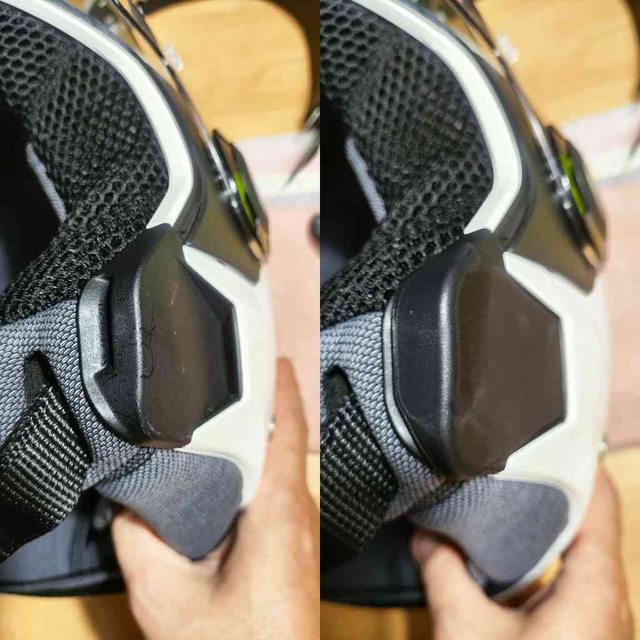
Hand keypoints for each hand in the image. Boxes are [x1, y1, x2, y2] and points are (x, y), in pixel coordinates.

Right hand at [112, 359, 319, 639]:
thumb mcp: (167, 598)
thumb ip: (139, 543)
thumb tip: (127, 503)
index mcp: (281, 511)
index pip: (290, 432)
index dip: (283, 390)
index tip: (271, 357)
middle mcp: (301, 514)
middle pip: (287, 444)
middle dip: (262, 409)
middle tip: (230, 379)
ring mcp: (304, 532)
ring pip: (284, 468)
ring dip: (259, 440)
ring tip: (226, 415)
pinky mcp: (296, 548)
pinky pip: (280, 493)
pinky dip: (259, 471)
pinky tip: (232, 474)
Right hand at [412, 467, 632, 639]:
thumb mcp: (465, 631)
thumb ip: (441, 570)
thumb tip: (425, 533)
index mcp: (595, 591)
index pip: (601, 504)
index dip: (578, 462)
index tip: (551, 433)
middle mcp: (609, 603)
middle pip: (590, 525)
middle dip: (550, 490)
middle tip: (514, 460)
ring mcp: (600, 623)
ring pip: (578, 556)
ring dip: (543, 528)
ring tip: (507, 498)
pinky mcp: (584, 638)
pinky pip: (570, 584)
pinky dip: (540, 562)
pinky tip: (506, 558)